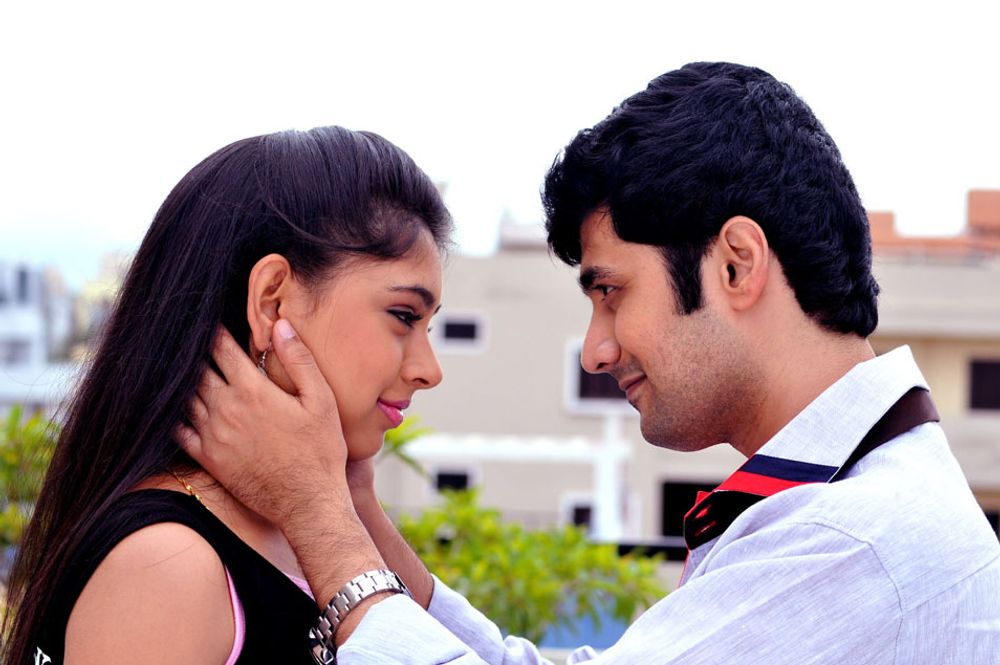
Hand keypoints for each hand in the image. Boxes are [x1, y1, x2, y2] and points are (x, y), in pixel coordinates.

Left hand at [176, 319, 349, 525]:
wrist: (307, 503)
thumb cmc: (320, 450)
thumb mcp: (321, 400)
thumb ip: (299, 360)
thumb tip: (281, 325)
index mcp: (252, 390)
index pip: (222, 348)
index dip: (214, 331)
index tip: (209, 320)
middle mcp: (226, 409)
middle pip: (198, 370)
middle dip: (195, 353)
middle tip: (190, 340)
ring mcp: (213, 435)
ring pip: (185, 398)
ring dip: (184, 381)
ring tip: (182, 369)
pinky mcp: (208, 459)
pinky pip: (179, 431)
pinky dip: (175, 416)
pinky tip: (178, 409)